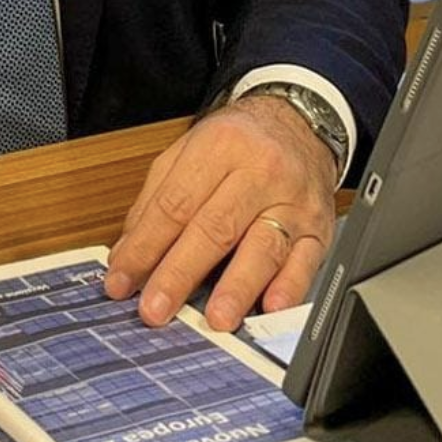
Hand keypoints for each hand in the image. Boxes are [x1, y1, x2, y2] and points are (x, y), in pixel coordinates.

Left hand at [103, 94, 338, 332]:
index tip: (122, 281)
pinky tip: (271, 307)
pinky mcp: (319, 228)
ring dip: (238, 287)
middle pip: (215, 228)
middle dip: (181, 274)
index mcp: (219, 147)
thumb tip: (127, 254)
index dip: (144, 247)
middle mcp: (260, 172)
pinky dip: (289, 287)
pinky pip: (307, 260)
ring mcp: (293, 201)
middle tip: (156, 308)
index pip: (175, 205)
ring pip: (263, 247)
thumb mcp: (188, 152)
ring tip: (215, 319)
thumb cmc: (239, 142)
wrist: (299, 123)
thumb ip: (154, 201)